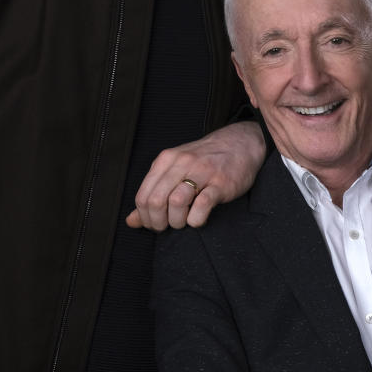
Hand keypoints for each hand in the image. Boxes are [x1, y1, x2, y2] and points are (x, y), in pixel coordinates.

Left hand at [127, 121, 266, 230]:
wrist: (240, 145)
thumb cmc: (204, 162)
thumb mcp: (174, 172)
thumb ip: (152, 195)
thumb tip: (131, 221)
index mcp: (165, 161)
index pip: (143, 196)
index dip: (145, 217)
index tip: (155, 224)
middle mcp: (181, 163)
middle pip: (156, 201)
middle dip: (158, 222)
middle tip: (167, 227)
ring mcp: (202, 172)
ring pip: (176, 203)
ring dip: (177, 221)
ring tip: (184, 222)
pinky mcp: (220, 183)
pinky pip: (202, 205)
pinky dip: (196, 219)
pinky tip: (198, 218)